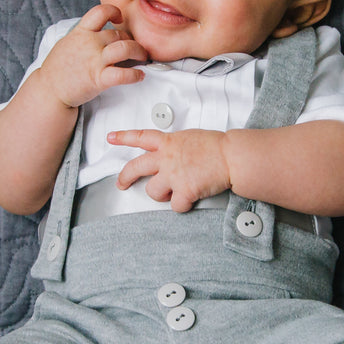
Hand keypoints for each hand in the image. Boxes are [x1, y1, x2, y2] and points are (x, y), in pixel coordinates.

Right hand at [34, 4, 148, 108]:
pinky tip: (139, 76)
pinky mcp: (98, 79)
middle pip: (119, 34)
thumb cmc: (58, 69)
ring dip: (139, 51)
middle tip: (136, 49)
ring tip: (143, 57)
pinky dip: (135, 75)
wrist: (48, 91)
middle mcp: (89, 43)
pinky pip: (123, 74)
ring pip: (125, 48)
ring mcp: (94, 60)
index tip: (119, 18)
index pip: (100, 12)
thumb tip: (98, 30)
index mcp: (80, 32)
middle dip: (132, 40)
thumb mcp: (67, 43)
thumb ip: (83, 35)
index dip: (114, 11)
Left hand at [110, 129, 230, 212]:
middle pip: (135, 168)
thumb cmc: (217, 146)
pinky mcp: (183, 191)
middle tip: (121, 183)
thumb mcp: (190, 138)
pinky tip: (190, 198)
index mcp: (169, 142)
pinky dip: (182, 205)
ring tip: (174, 191)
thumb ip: (176, 147)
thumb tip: (172, 157)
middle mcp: (166, 158)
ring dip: (161, 195)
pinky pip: (175, 206)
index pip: (140, 137)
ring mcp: (173, 175)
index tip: (111, 138)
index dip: (123, 137)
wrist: (231, 156)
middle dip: (125, 177)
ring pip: (152, 192)